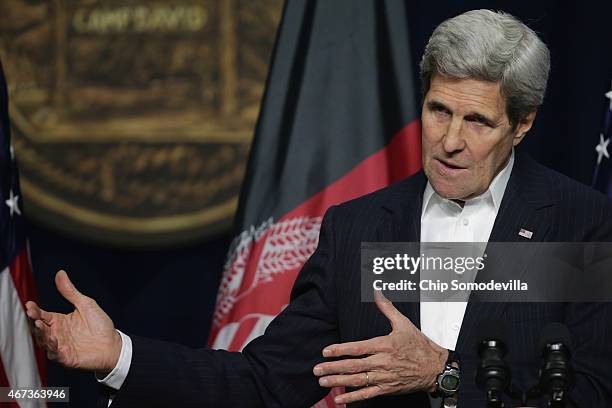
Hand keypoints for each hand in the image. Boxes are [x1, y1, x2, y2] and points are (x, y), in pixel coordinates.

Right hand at [25, 270, 121, 373]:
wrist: (113, 344)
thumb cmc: (100, 325)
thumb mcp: (85, 304)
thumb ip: (70, 292)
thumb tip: (60, 274)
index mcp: (59, 321)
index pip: (42, 314)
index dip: (35, 310)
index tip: (29, 304)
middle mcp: (57, 333)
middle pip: (40, 328)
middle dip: (34, 320)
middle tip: (32, 313)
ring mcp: (60, 346)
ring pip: (44, 340)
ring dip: (41, 333)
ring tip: (40, 324)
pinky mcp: (66, 357)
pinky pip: (55, 353)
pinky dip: (52, 347)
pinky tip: (53, 339)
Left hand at [313, 291, 447, 404]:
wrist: (435, 368)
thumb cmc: (419, 345)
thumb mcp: (404, 323)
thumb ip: (387, 308)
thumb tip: (377, 292)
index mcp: (384, 345)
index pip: (358, 348)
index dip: (340, 350)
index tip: (326, 351)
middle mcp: (382, 362)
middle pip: (353, 366)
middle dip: (333, 368)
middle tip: (316, 369)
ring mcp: (385, 377)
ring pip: (358, 380)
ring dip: (338, 382)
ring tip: (322, 381)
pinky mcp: (388, 388)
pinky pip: (368, 394)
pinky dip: (353, 397)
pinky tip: (339, 399)